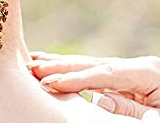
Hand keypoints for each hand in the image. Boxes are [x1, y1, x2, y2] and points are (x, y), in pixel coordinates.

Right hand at [27, 51, 159, 120]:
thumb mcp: (159, 119)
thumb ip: (129, 109)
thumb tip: (97, 98)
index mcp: (147, 72)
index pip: (103, 74)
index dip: (75, 78)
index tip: (50, 82)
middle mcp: (133, 67)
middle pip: (91, 64)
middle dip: (60, 66)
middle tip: (32, 67)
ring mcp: (127, 71)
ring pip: (88, 65)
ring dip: (60, 65)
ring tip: (33, 62)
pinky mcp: (122, 80)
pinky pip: (92, 73)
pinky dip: (71, 71)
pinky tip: (52, 66)